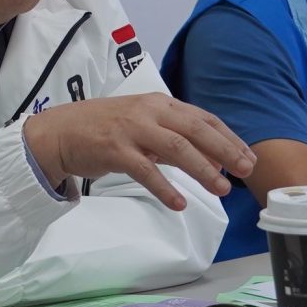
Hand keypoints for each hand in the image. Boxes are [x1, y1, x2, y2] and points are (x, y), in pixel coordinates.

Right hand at [21, 94, 254, 209]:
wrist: (59, 131)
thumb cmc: (104, 128)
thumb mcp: (143, 124)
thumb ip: (173, 137)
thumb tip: (211, 159)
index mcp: (159, 103)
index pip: (203, 118)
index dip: (228, 137)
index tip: (247, 155)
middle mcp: (149, 111)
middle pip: (196, 130)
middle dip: (225, 150)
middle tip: (245, 170)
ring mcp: (132, 129)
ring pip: (177, 148)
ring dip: (202, 170)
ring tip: (221, 189)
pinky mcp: (115, 149)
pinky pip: (146, 171)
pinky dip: (165, 188)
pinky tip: (179, 203)